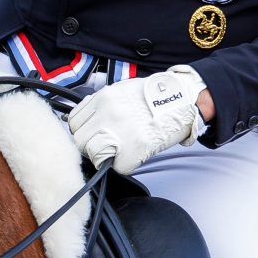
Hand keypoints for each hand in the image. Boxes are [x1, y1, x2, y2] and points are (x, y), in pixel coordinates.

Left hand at [67, 65, 208, 175]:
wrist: (184, 98)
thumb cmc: (155, 96)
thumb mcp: (122, 90)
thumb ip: (102, 104)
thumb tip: (87, 119)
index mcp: (103, 98)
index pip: (73, 122)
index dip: (82, 131)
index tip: (92, 134)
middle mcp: (108, 113)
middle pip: (80, 140)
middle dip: (90, 146)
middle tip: (105, 146)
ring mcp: (120, 131)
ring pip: (93, 155)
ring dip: (103, 157)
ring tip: (118, 151)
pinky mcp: (134, 148)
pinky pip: (117, 167)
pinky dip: (125, 165)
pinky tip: (133, 155)